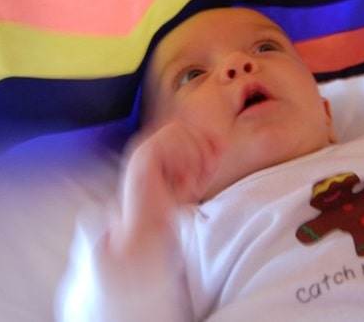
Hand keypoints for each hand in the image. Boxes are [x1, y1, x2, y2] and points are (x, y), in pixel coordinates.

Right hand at [109, 120, 223, 256]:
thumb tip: (222, 142)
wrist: (146, 236)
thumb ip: (207, 162)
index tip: (214, 163)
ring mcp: (141, 152)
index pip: (184, 128)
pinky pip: (168, 143)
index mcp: (155, 150)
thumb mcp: (194, 182)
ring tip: (192, 181)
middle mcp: (145, 147)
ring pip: (177, 131)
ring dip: (193, 154)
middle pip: (182, 126)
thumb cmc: (166, 212)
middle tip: (207, 171)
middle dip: (201, 146)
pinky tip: (184, 183)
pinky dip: (184, 161)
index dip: (204, 140)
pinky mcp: (142, 161)